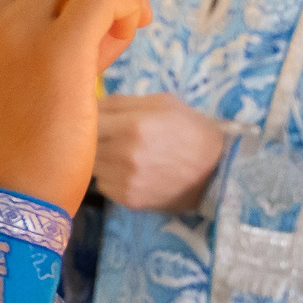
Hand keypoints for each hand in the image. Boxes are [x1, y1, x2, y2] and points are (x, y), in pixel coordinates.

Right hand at [0, 0, 151, 212]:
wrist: (0, 210)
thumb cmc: (15, 154)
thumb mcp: (9, 77)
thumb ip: (39, 34)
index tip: (99, 25)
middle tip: (124, 20)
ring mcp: (12, 29)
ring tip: (124, 34)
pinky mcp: (54, 51)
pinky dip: (129, 3)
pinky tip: (130, 36)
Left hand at [94, 95, 232, 212]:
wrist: (216, 170)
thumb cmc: (190, 129)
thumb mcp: (162, 103)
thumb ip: (122, 101)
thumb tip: (91, 103)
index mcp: (132, 125)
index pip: (87, 119)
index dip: (89, 116)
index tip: (94, 115)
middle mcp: (124, 155)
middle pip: (86, 144)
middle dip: (94, 137)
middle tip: (111, 135)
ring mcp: (125, 180)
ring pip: (92, 165)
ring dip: (101, 158)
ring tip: (124, 153)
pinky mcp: (127, 200)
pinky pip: (103, 184)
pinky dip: (111, 177)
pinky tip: (132, 172)